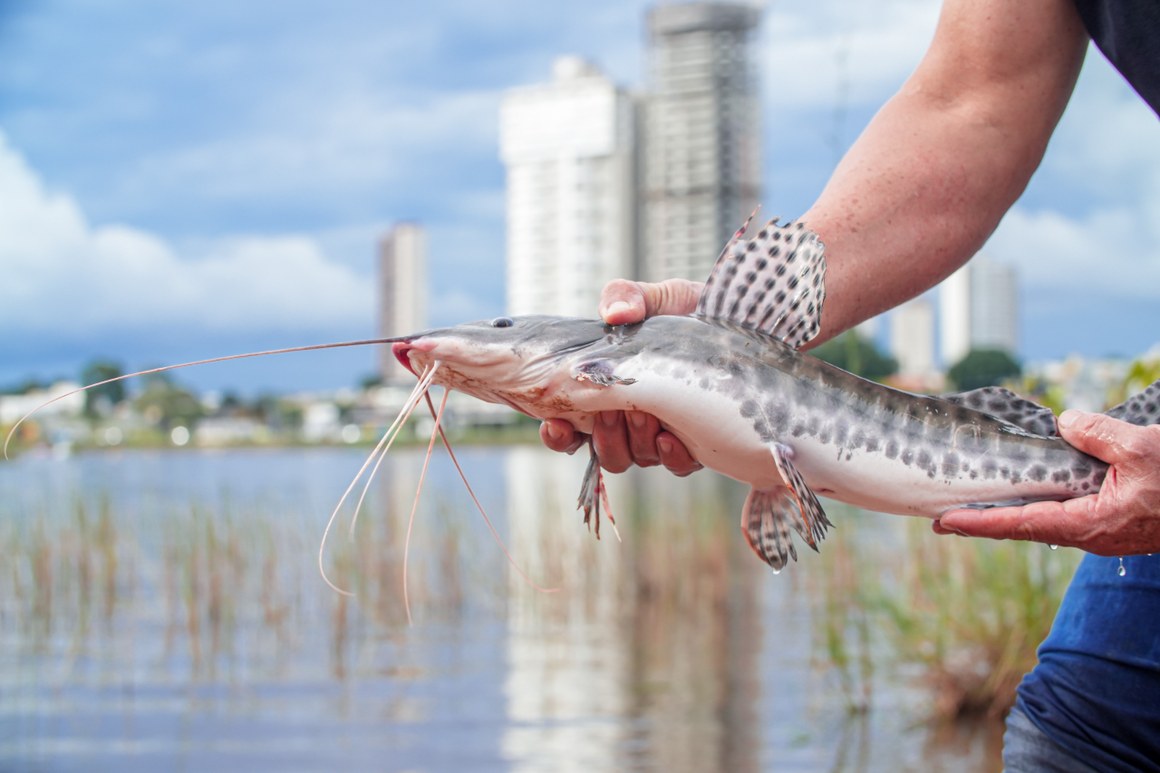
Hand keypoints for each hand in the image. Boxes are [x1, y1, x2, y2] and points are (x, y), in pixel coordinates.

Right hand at [539, 278, 703, 475]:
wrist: (748, 324)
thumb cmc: (696, 312)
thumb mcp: (659, 297)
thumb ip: (627, 297)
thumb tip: (614, 313)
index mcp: (613, 391)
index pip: (573, 425)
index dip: (558, 434)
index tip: (553, 424)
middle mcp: (635, 418)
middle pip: (604, 451)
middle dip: (602, 437)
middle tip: (609, 412)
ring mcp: (666, 433)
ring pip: (636, 459)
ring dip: (633, 441)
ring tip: (643, 413)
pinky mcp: (700, 443)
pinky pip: (676, 465)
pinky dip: (669, 454)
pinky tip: (670, 436)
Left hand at [933, 410, 1159, 554]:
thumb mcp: (1142, 448)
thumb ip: (1098, 435)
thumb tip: (1066, 423)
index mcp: (1090, 522)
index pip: (1020, 524)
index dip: (979, 524)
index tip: (944, 523)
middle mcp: (1092, 534)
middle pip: (1026, 528)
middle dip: (986, 523)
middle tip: (945, 518)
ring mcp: (1105, 533)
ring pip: (1047, 524)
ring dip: (1013, 516)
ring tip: (978, 506)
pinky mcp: (1117, 525)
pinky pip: (1070, 516)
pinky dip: (1042, 508)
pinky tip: (1031, 496)